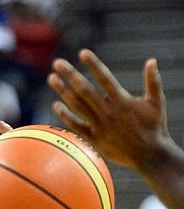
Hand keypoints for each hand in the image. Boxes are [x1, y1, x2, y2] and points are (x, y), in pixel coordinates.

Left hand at [48, 49, 171, 171]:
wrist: (149, 156)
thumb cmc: (154, 127)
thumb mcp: (157, 103)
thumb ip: (153, 81)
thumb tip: (152, 60)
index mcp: (123, 101)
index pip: (105, 78)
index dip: (94, 65)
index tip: (82, 52)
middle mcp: (108, 112)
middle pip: (85, 90)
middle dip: (70, 75)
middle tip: (57, 63)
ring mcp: (99, 125)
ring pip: (77, 105)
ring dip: (63, 91)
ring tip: (51, 78)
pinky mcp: (94, 139)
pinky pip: (75, 125)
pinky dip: (65, 115)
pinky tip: (55, 104)